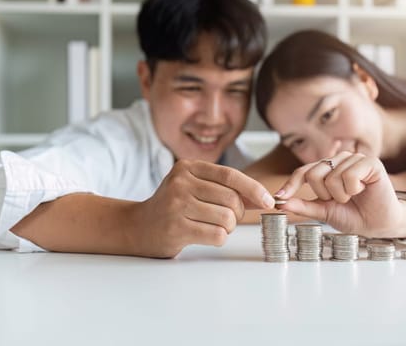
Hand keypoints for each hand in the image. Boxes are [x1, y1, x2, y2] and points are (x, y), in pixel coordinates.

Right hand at [131, 159, 274, 257]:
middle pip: (231, 199)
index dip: (253, 189)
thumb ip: (224, 189)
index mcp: (187, 168)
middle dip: (237, 213)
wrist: (138, 227)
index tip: (268, 200)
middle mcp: (181, 183)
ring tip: (213, 226)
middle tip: (227, 218)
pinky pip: (217, 235)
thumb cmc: (172, 207)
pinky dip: (220, 238)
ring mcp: (177, 205)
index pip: (229, 175)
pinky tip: (206, 235)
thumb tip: (262, 197)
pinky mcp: (177, 228)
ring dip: (228, 227)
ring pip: (226, 218)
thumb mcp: (194, 187)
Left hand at [274, 152, 405, 238]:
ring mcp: (354, 159)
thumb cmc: (354, 215)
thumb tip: (280, 203)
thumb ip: (303, 206)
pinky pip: (349, 176)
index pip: (302, 172)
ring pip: (332, 177)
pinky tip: (362, 190)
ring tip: (353, 196)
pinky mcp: (370, 162)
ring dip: (341, 195)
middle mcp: (338, 160)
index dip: (291, 185)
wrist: (379, 224)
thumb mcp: (324, 212)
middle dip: (324, 195)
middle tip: (340, 200)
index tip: (279, 198)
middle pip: (314, 174)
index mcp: (326, 169)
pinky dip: (353, 189)